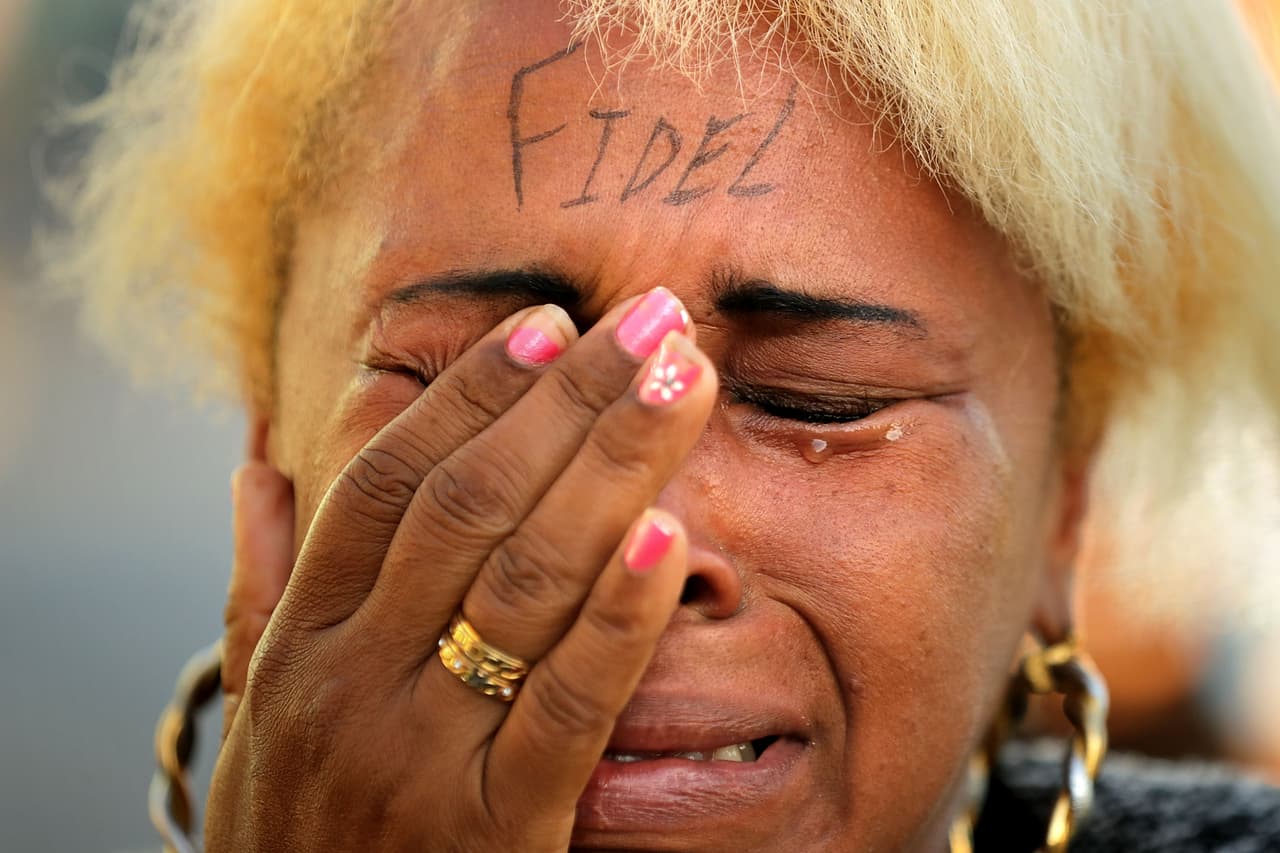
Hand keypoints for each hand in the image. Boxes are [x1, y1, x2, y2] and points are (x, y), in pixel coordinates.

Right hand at [208, 288, 715, 850]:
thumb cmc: (299, 830)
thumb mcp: (258, 714)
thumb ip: (261, 587)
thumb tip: (253, 470)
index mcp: (302, 643)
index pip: (388, 482)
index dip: (471, 395)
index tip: (551, 326)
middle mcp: (352, 683)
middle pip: (472, 503)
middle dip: (571, 402)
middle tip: (652, 322)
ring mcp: (420, 757)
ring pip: (527, 579)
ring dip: (613, 467)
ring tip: (683, 385)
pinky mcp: (495, 832)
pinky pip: (568, 705)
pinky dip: (619, 614)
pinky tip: (670, 534)